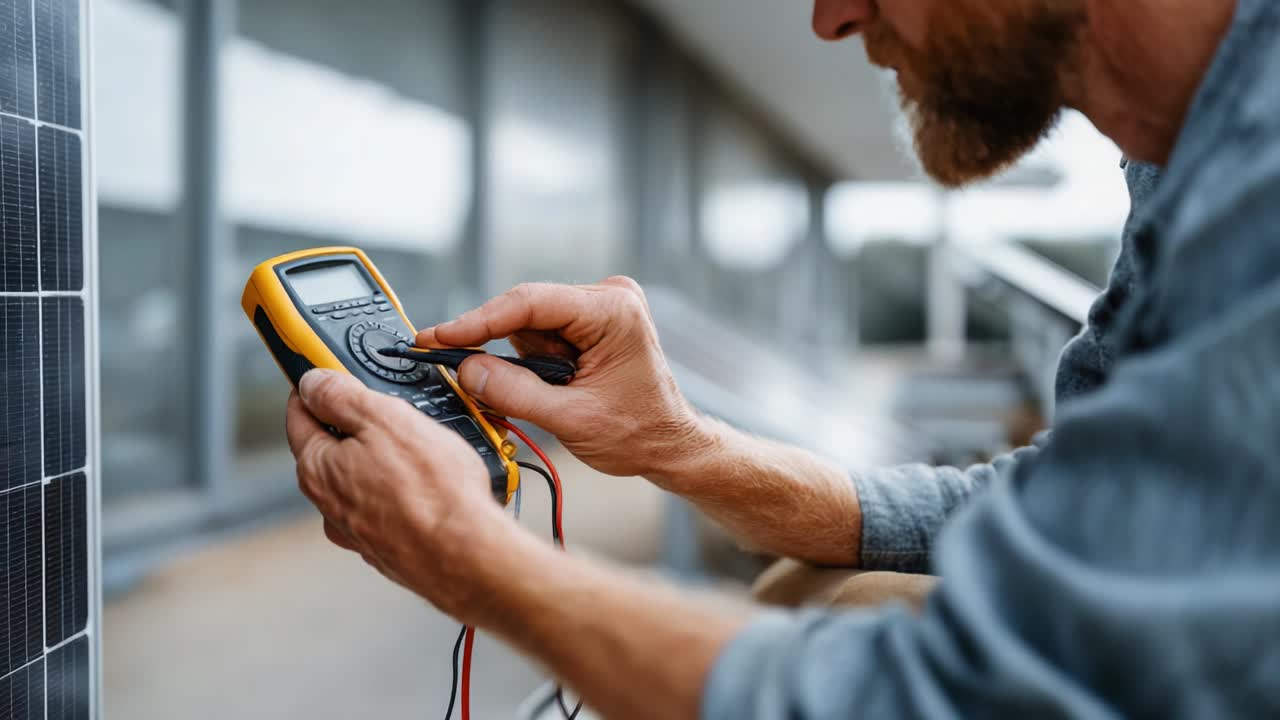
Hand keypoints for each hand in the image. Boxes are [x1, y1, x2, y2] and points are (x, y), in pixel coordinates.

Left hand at [285, 369, 511, 621]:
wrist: (468, 556)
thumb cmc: (431, 491)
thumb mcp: (384, 419)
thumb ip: (341, 396)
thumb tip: (313, 383)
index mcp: (318, 469)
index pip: (299, 414)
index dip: (315, 386)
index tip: (329, 373)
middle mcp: (330, 505)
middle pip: (333, 448)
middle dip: (360, 424)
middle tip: (395, 409)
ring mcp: (359, 530)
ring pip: (366, 479)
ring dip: (387, 461)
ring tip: (428, 450)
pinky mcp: (389, 547)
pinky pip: (392, 506)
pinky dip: (407, 492)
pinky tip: (435, 486)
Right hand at [417, 278, 709, 477]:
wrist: (669, 445)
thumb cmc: (637, 433)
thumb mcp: (571, 420)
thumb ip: (515, 393)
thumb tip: (466, 369)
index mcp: (612, 311)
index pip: (529, 303)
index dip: (477, 321)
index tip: (437, 338)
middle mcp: (608, 298)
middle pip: (525, 312)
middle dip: (502, 348)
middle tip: (468, 376)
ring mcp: (601, 307)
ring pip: (530, 326)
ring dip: (525, 361)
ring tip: (555, 395)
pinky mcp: (592, 322)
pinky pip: (542, 334)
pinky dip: (534, 362)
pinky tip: (555, 387)